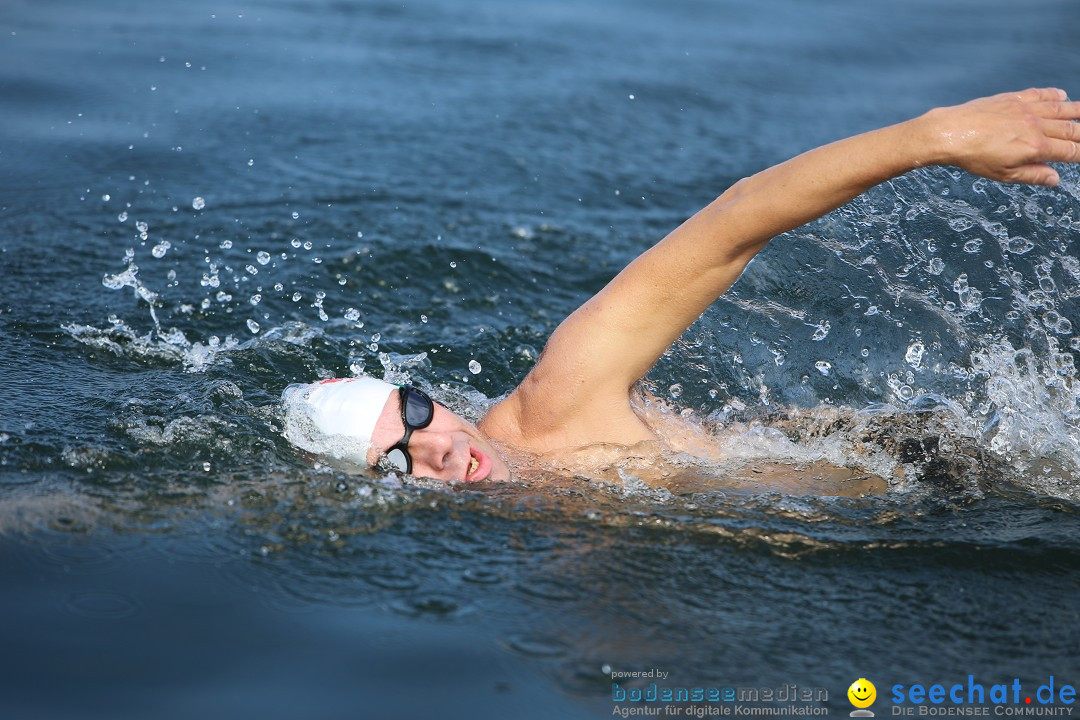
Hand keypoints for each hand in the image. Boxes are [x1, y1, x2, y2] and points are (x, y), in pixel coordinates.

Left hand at [921, 87, 1079, 185]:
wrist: (950, 133)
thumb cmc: (973, 156)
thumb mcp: (1004, 174)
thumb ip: (1032, 175)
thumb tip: (1055, 179)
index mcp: (1035, 147)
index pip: (1070, 151)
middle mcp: (1035, 126)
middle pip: (1071, 129)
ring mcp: (1026, 109)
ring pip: (1061, 108)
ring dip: (1077, 112)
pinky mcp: (1014, 98)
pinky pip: (1040, 94)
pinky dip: (1054, 94)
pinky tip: (1063, 95)